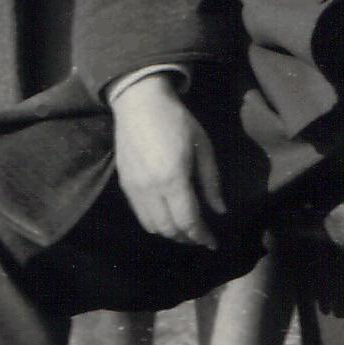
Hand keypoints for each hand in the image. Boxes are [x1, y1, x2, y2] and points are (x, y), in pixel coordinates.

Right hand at [110, 74, 225, 246]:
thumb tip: (219, 211)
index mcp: (173, 178)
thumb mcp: (202, 147)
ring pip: (152, 225)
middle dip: (187, 238)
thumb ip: (211, 181)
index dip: (201, 235)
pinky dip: (155, 222)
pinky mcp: (124, 184)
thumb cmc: (177, 120)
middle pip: (169, 229)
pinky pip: (140, 214)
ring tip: (185, 230)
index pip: (188, 220)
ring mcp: (134, 188)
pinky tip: (167, 216)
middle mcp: (150, 189)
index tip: (212, 243)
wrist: (139, 102)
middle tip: (201, 237)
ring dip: (170, 233)